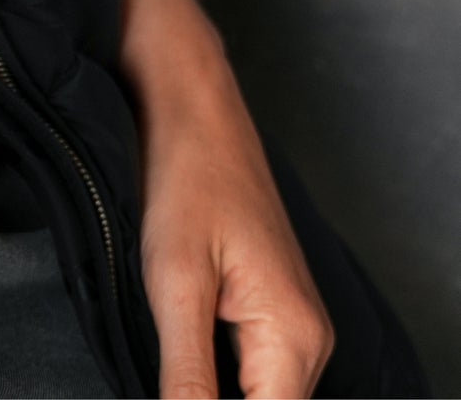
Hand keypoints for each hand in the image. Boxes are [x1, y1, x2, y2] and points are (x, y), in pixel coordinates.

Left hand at [121, 0, 333, 398]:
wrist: (190, 102)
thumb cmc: (183, 175)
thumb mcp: (174, 284)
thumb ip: (187, 377)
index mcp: (293, 338)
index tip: (176, 382)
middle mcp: (307, 338)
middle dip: (208, 398)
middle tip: (165, 356)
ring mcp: (292, 322)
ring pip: (258, 392)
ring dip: (210, 387)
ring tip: (170, 348)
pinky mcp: (270, 307)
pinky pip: (251, 367)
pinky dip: (215, 371)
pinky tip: (179, 354)